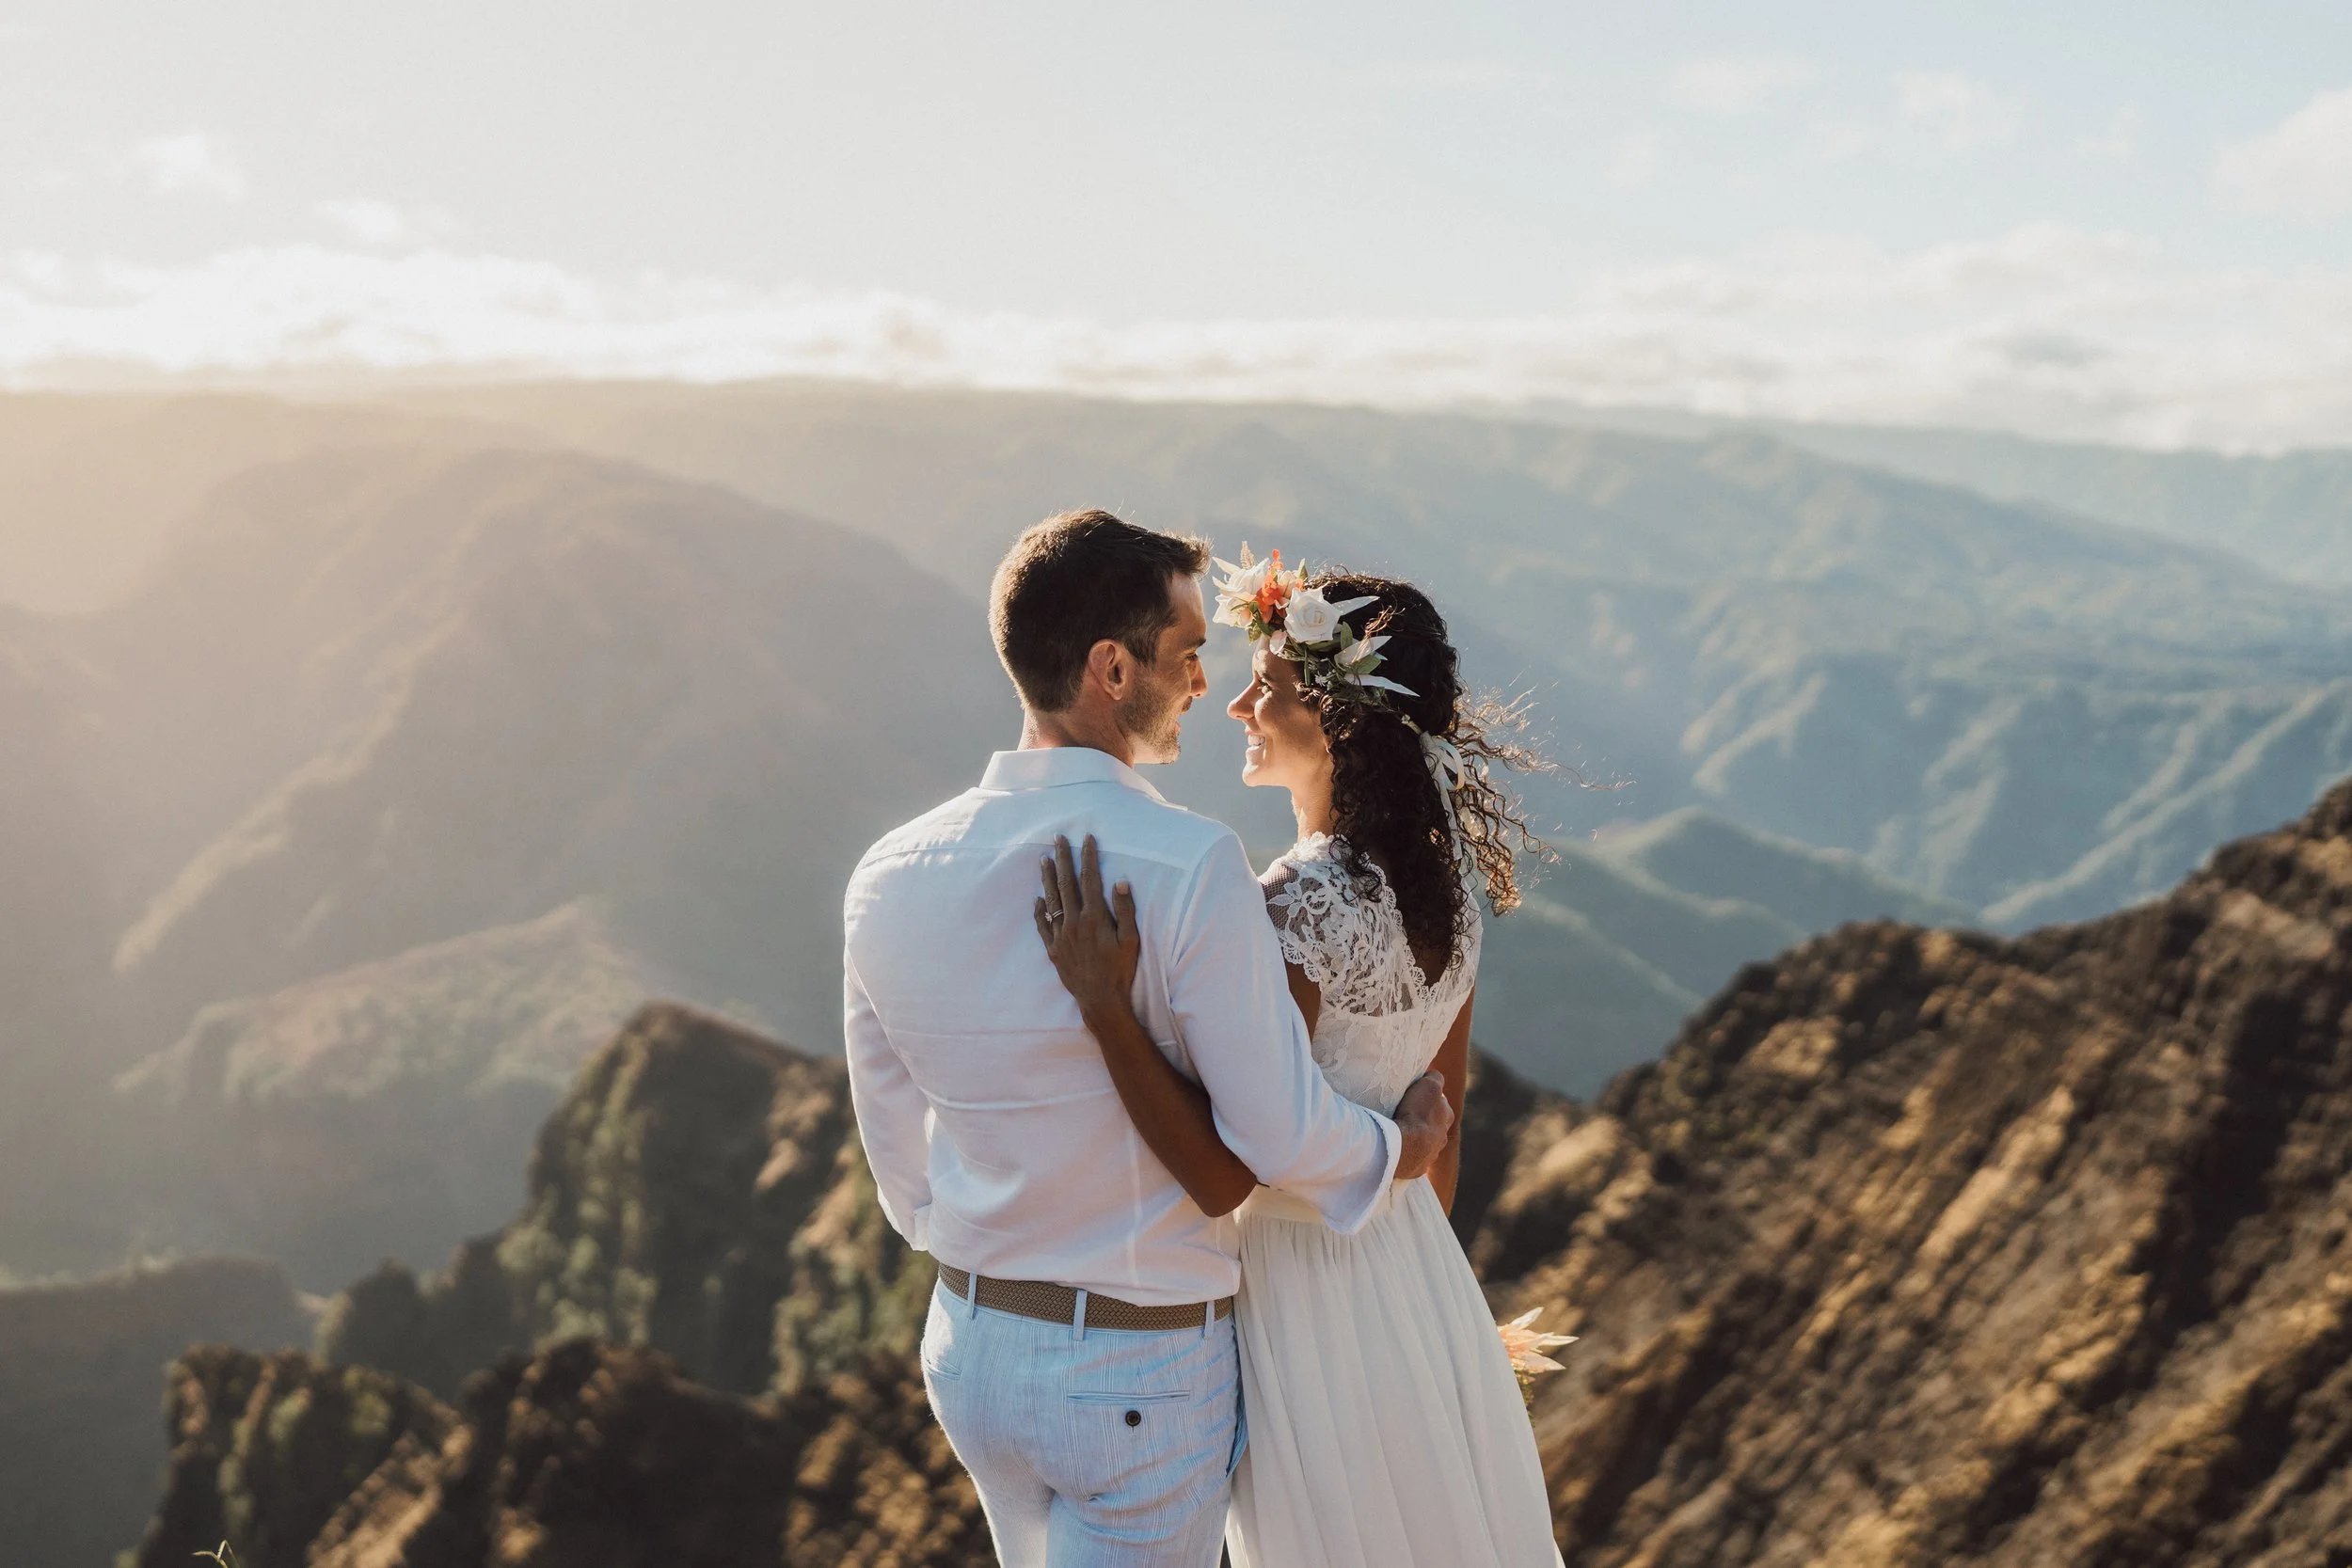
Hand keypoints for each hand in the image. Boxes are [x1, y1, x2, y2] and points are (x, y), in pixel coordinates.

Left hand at [1034, 835, 1140, 1019]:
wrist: (1100, 1000)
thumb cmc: (1120, 970)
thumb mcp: (1131, 940)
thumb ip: (1125, 910)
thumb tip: (1120, 882)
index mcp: (1094, 917)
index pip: (1090, 879)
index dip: (1088, 857)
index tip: (1087, 838)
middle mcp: (1074, 922)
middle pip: (1066, 883)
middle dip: (1062, 858)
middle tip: (1057, 838)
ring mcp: (1061, 936)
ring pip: (1051, 900)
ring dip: (1047, 877)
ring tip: (1043, 859)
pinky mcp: (1054, 949)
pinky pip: (1043, 924)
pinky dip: (1039, 910)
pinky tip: (1037, 899)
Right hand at [1391, 1072, 1454, 1181]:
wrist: (1404, 1146)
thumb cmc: (1416, 1113)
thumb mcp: (1428, 1085)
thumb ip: (1435, 1078)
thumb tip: (1434, 1076)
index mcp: (1447, 1117)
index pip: (1440, 1103)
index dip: (1428, 1098)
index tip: (1415, 1096)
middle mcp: (1443, 1138)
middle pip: (1434, 1125)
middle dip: (1423, 1120)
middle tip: (1406, 1114)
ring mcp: (1430, 1156)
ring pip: (1425, 1144)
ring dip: (1415, 1138)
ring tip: (1400, 1132)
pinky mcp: (1417, 1169)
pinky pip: (1412, 1159)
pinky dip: (1407, 1153)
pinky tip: (1396, 1148)